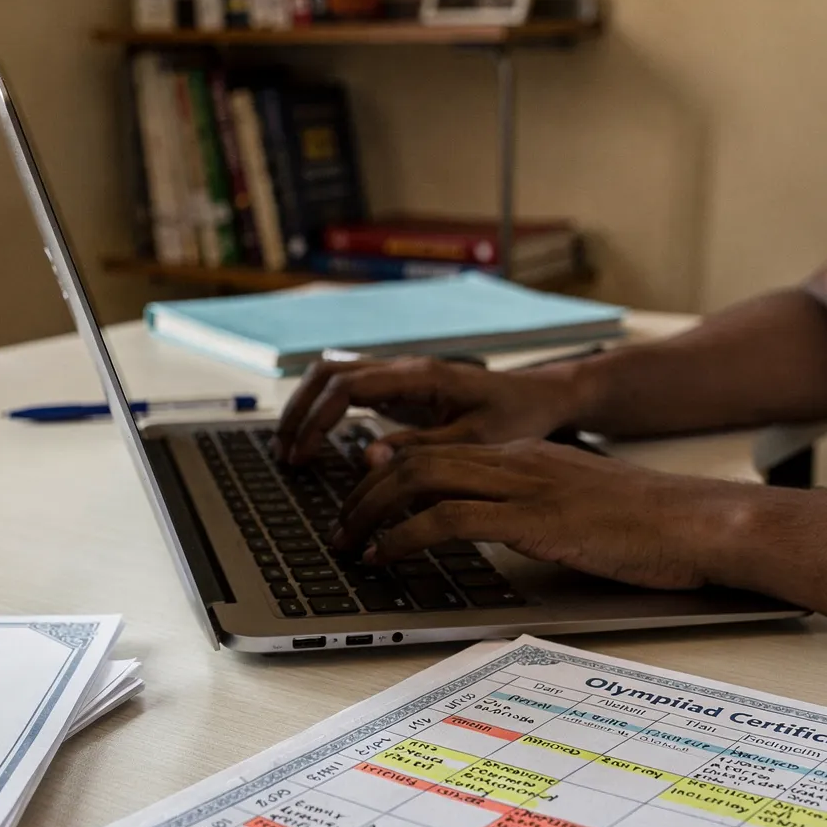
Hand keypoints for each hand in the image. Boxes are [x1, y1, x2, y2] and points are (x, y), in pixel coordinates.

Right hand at [274, 356, 585, 465]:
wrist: (541, 396)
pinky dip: (324, 409)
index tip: (302, 456)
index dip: (317, 421)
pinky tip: (318, 442)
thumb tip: (366, 459)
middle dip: (299, 412)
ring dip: (306, 408)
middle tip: (285, 455)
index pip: (347, 387)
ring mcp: (399, 373)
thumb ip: (421, 450)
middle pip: (328, 373)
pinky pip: (348, 387)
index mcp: (420, 375)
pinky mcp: (400, 386)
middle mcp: (403, 367)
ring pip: (333, 375)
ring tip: (291, 449)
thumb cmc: (515, 416)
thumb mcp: (476, 441)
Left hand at [331, 440, 751, 589]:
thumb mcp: (577, 503)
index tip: (361, 504)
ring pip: (418, 480)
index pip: (436, 451)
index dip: (387, 475)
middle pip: (413, 459)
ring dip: (370, 514)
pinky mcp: (533, 520)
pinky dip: (404, 537)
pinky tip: (387, 557)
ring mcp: (522, 486)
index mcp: (523, 455)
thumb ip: (531, 507)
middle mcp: (514, 460)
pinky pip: (447, 520)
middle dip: (362, 495)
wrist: (700, 521)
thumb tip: (493, 529)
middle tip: (340, 529)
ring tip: (349, 545)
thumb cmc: (648, 524)